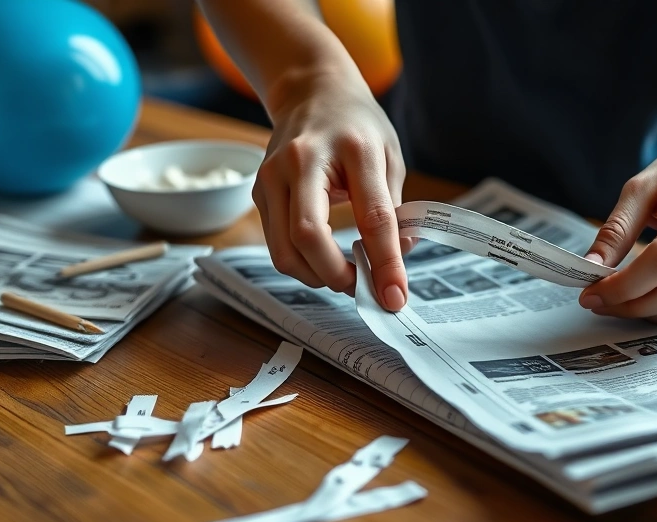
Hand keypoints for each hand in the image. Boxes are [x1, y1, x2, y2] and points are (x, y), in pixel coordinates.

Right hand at [255, 68, 412, 310]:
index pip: (371, 215)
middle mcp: (301, 161)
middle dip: (338, 276)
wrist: (311, 90)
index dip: (385, 261)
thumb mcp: (390, 157)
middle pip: (309, 238)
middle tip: (364, 287)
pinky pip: (276, 245)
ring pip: (284, 251)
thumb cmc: (357, 125)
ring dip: (317, 276)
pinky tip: (325, 259)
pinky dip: (302, 264)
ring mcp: (271, 177)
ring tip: (346, 274)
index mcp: (351, 147)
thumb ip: (396, 210)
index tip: (395, 296)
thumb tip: (398, 261)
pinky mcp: (258, 192)